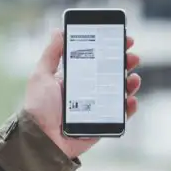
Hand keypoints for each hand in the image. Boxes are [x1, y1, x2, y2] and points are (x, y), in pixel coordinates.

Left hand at [23, 30, 141, 159]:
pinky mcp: (102, 125)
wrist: (40, 140)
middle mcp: (88, 91)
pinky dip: (129, 107)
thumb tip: (58, 30)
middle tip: (132, 57)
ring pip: (120, 92)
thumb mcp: (41, 75)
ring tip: (133, 78)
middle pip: (112, 73)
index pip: (97, 59)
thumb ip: (52, 54)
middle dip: (125, 62)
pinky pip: (120, 115)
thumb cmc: (37, 107)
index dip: (111, 48)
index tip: (123, 38)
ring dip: (131, 83)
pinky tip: (130, 99)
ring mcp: (97, 108)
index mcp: (75, 78)